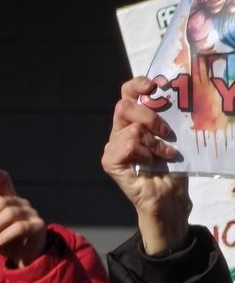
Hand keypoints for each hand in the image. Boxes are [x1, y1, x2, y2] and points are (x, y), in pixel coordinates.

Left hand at [0, 166, 47, 266]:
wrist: (24, 256)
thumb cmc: (5, 239)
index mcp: (8, 199)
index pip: (4, 180)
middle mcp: (20, 203)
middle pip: (2, 201)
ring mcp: (31, 213)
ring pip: (10, 213)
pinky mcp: (37, 225)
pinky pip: (20, 227)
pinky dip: (5, 234)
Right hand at [101, 76, 189, 255]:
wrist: (169, 197)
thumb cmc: (173, 167)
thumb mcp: (172, 135)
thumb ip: (164, 116)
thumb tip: (171, 96)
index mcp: (133, 121)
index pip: (127, 93)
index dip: (136, 85)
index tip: (153, 87)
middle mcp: (119, 131)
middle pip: (124, 106)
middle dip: (150, 116)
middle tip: (166, 132)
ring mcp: (112, 146)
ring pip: (131, 128)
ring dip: (153, 142)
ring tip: (162, 155)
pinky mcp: (110, 161)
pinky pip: (126, 145)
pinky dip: (143, 153)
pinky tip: (149, 164)